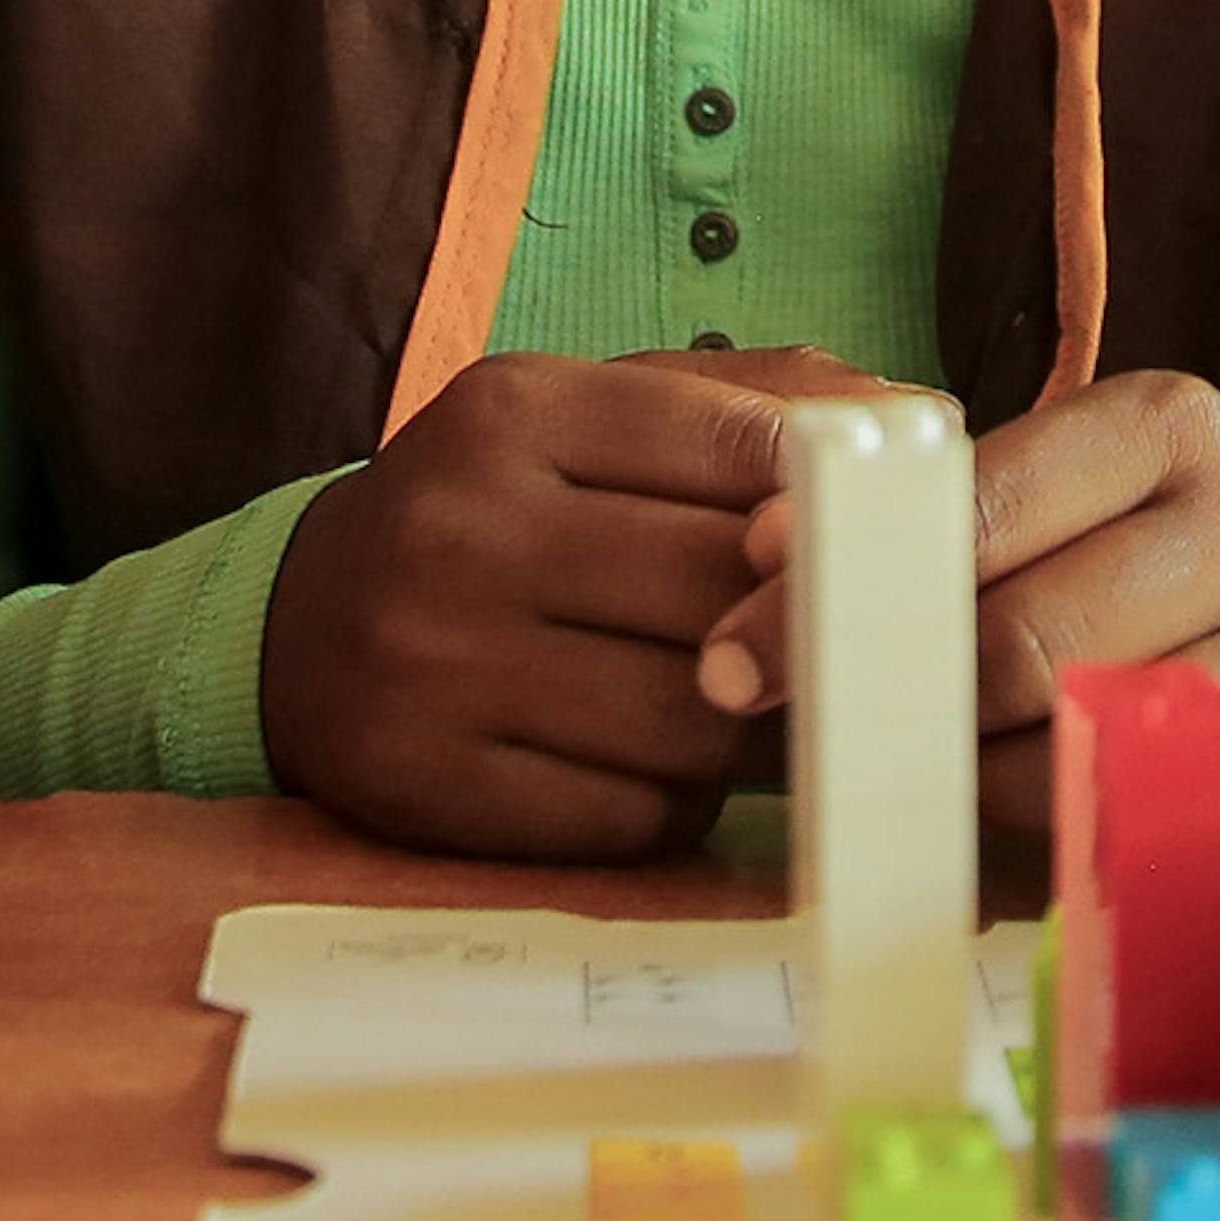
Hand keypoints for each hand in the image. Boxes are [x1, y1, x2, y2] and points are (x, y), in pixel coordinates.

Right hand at [256, 352, 863, 861]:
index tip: (891, 541)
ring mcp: (436, 660)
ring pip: (691, 723)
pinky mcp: (427, 781)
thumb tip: (923, 427)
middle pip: (726, 593)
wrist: (296, 622)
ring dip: (749, 731)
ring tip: (747, 711)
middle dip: (811, 631)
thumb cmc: (501, 511)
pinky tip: (655, 767)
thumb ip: (752, 404)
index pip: (744, 446)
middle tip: (858, 650)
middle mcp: (465, 524)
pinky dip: (674, 803)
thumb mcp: (592, 418)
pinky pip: (629, 816)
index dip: (844, 507)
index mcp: (516, 407)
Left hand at [708, 370, 1219, 889]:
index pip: (979, 510)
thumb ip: (917, 530)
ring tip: (962, 789)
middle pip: (1037, 641)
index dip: (839, 589)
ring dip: (1008, 791)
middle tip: (834, 750)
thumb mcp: (1037, 512)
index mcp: (1172, 426)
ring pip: (1116, 747)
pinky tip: (1078, 843)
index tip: (736, 659)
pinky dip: (1131, 861)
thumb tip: (764, 551)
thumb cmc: (1127, 566)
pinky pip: (1215, 843)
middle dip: (908, 710)